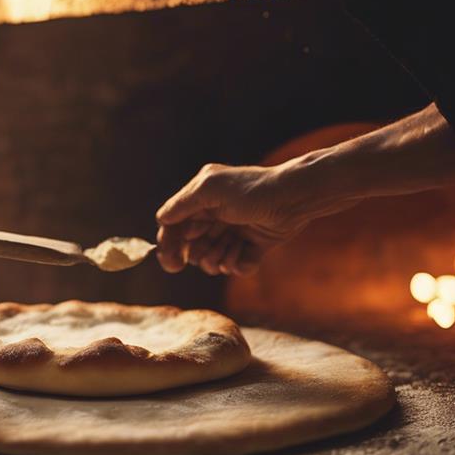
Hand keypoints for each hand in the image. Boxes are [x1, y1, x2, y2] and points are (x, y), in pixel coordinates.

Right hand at [155, 163, 320, 275]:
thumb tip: (161, 219)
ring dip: (217, 259)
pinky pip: (236, 266)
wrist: (292, 198)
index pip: (174, 226)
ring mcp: (233, 233)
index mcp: (201, 200)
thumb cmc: (251, 189)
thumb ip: (182, 204)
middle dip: (198, 254)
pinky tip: (244, 254)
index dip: (170, 244)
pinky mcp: (252, 247)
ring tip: (231, 248)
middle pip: (191, 248)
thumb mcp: (209, 188)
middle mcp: (214, 217)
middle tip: (208, 254)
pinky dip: (237, 264)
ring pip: (211, 260)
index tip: (172, 262)